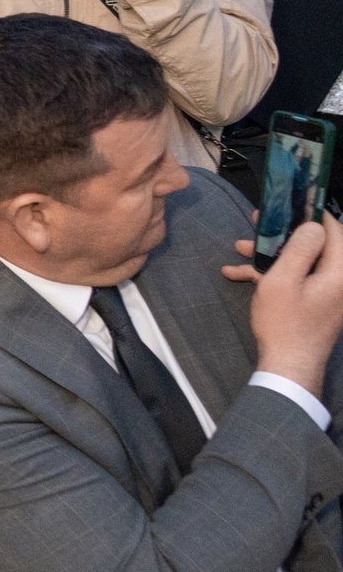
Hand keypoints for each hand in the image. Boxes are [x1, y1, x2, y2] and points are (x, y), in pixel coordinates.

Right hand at [246, 218, 342, 395]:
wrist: (288, 366)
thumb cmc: (284, 324)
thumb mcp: (283, 281)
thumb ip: (300, 249)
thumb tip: (313, 225)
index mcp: (339, 273)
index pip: (335, 232)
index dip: (312, 215)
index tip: (289, 206)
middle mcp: (340, 281)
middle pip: (317, 245)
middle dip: (284, 234)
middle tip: (258, 223)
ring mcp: (330, 293)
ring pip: (304, 261)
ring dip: (273, 253)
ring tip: (240, 248)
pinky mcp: (318, 302)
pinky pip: (300, 279)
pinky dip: (274, 274)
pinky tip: (239, 274)